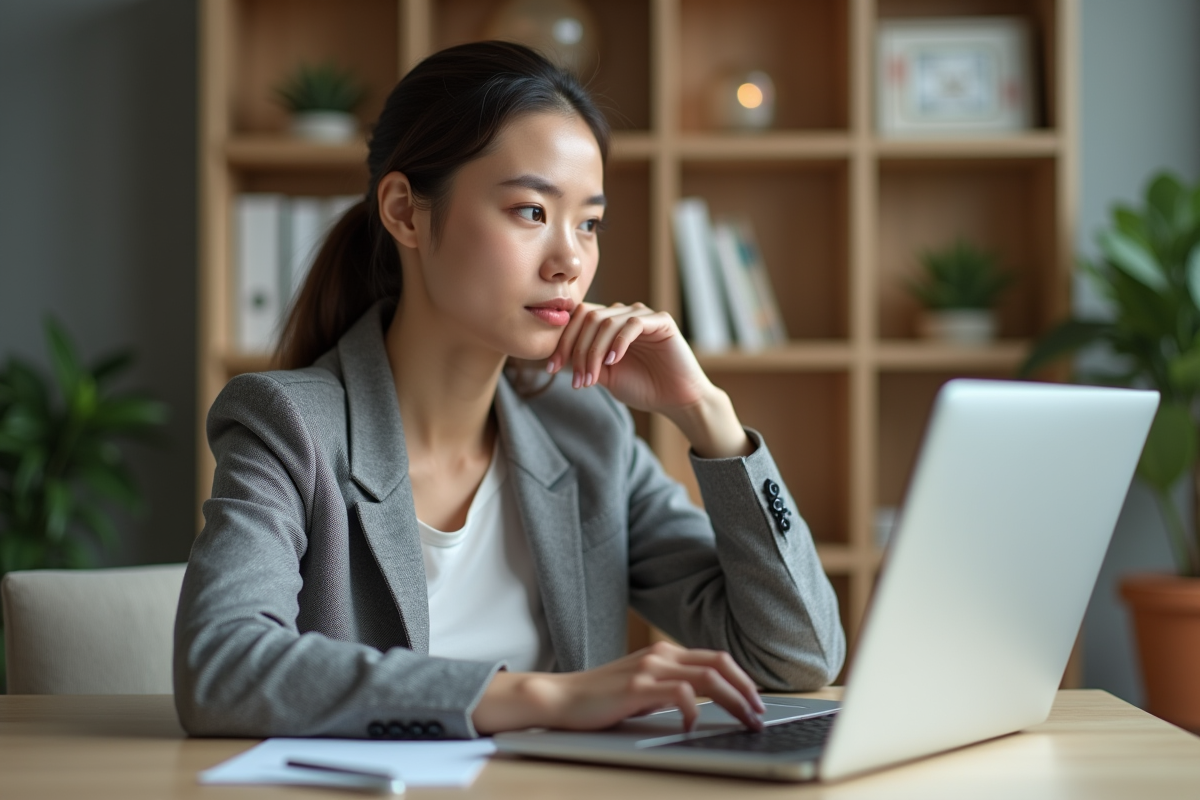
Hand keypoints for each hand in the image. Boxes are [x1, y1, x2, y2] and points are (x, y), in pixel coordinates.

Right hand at [472, 641, 765, 733]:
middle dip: (746, 690)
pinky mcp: (637, 687)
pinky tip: (692, 727)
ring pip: (708, 678)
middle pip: (719, 664)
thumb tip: (700, 705)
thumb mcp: (641, 687)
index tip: (755, 702)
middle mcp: (661, 655)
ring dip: (733, 701)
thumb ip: (668, 689)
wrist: (560, 698)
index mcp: (664, 653)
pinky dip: (695, 711)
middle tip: (759, 714)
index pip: (716, 659)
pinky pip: (681, 694)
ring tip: (744, 721)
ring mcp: (649, 669)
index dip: (742, 679)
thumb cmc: (599, 698)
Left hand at [546, 302, 752, 458]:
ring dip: (594, 352)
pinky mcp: (661, 322)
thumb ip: (585, 362)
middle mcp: (624, 315)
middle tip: (575, 379)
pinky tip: (613, 361)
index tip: (551, 369)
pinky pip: (633, 324)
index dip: (562, 342)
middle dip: (576, 349)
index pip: (577, 319)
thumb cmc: (643, 387)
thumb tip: (557, 356)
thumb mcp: (605, 376)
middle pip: (588, 317)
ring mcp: (643, 316)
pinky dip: (618, 342)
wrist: (676, 400)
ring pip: (607, 321)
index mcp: (609, 325)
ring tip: (591, 378)